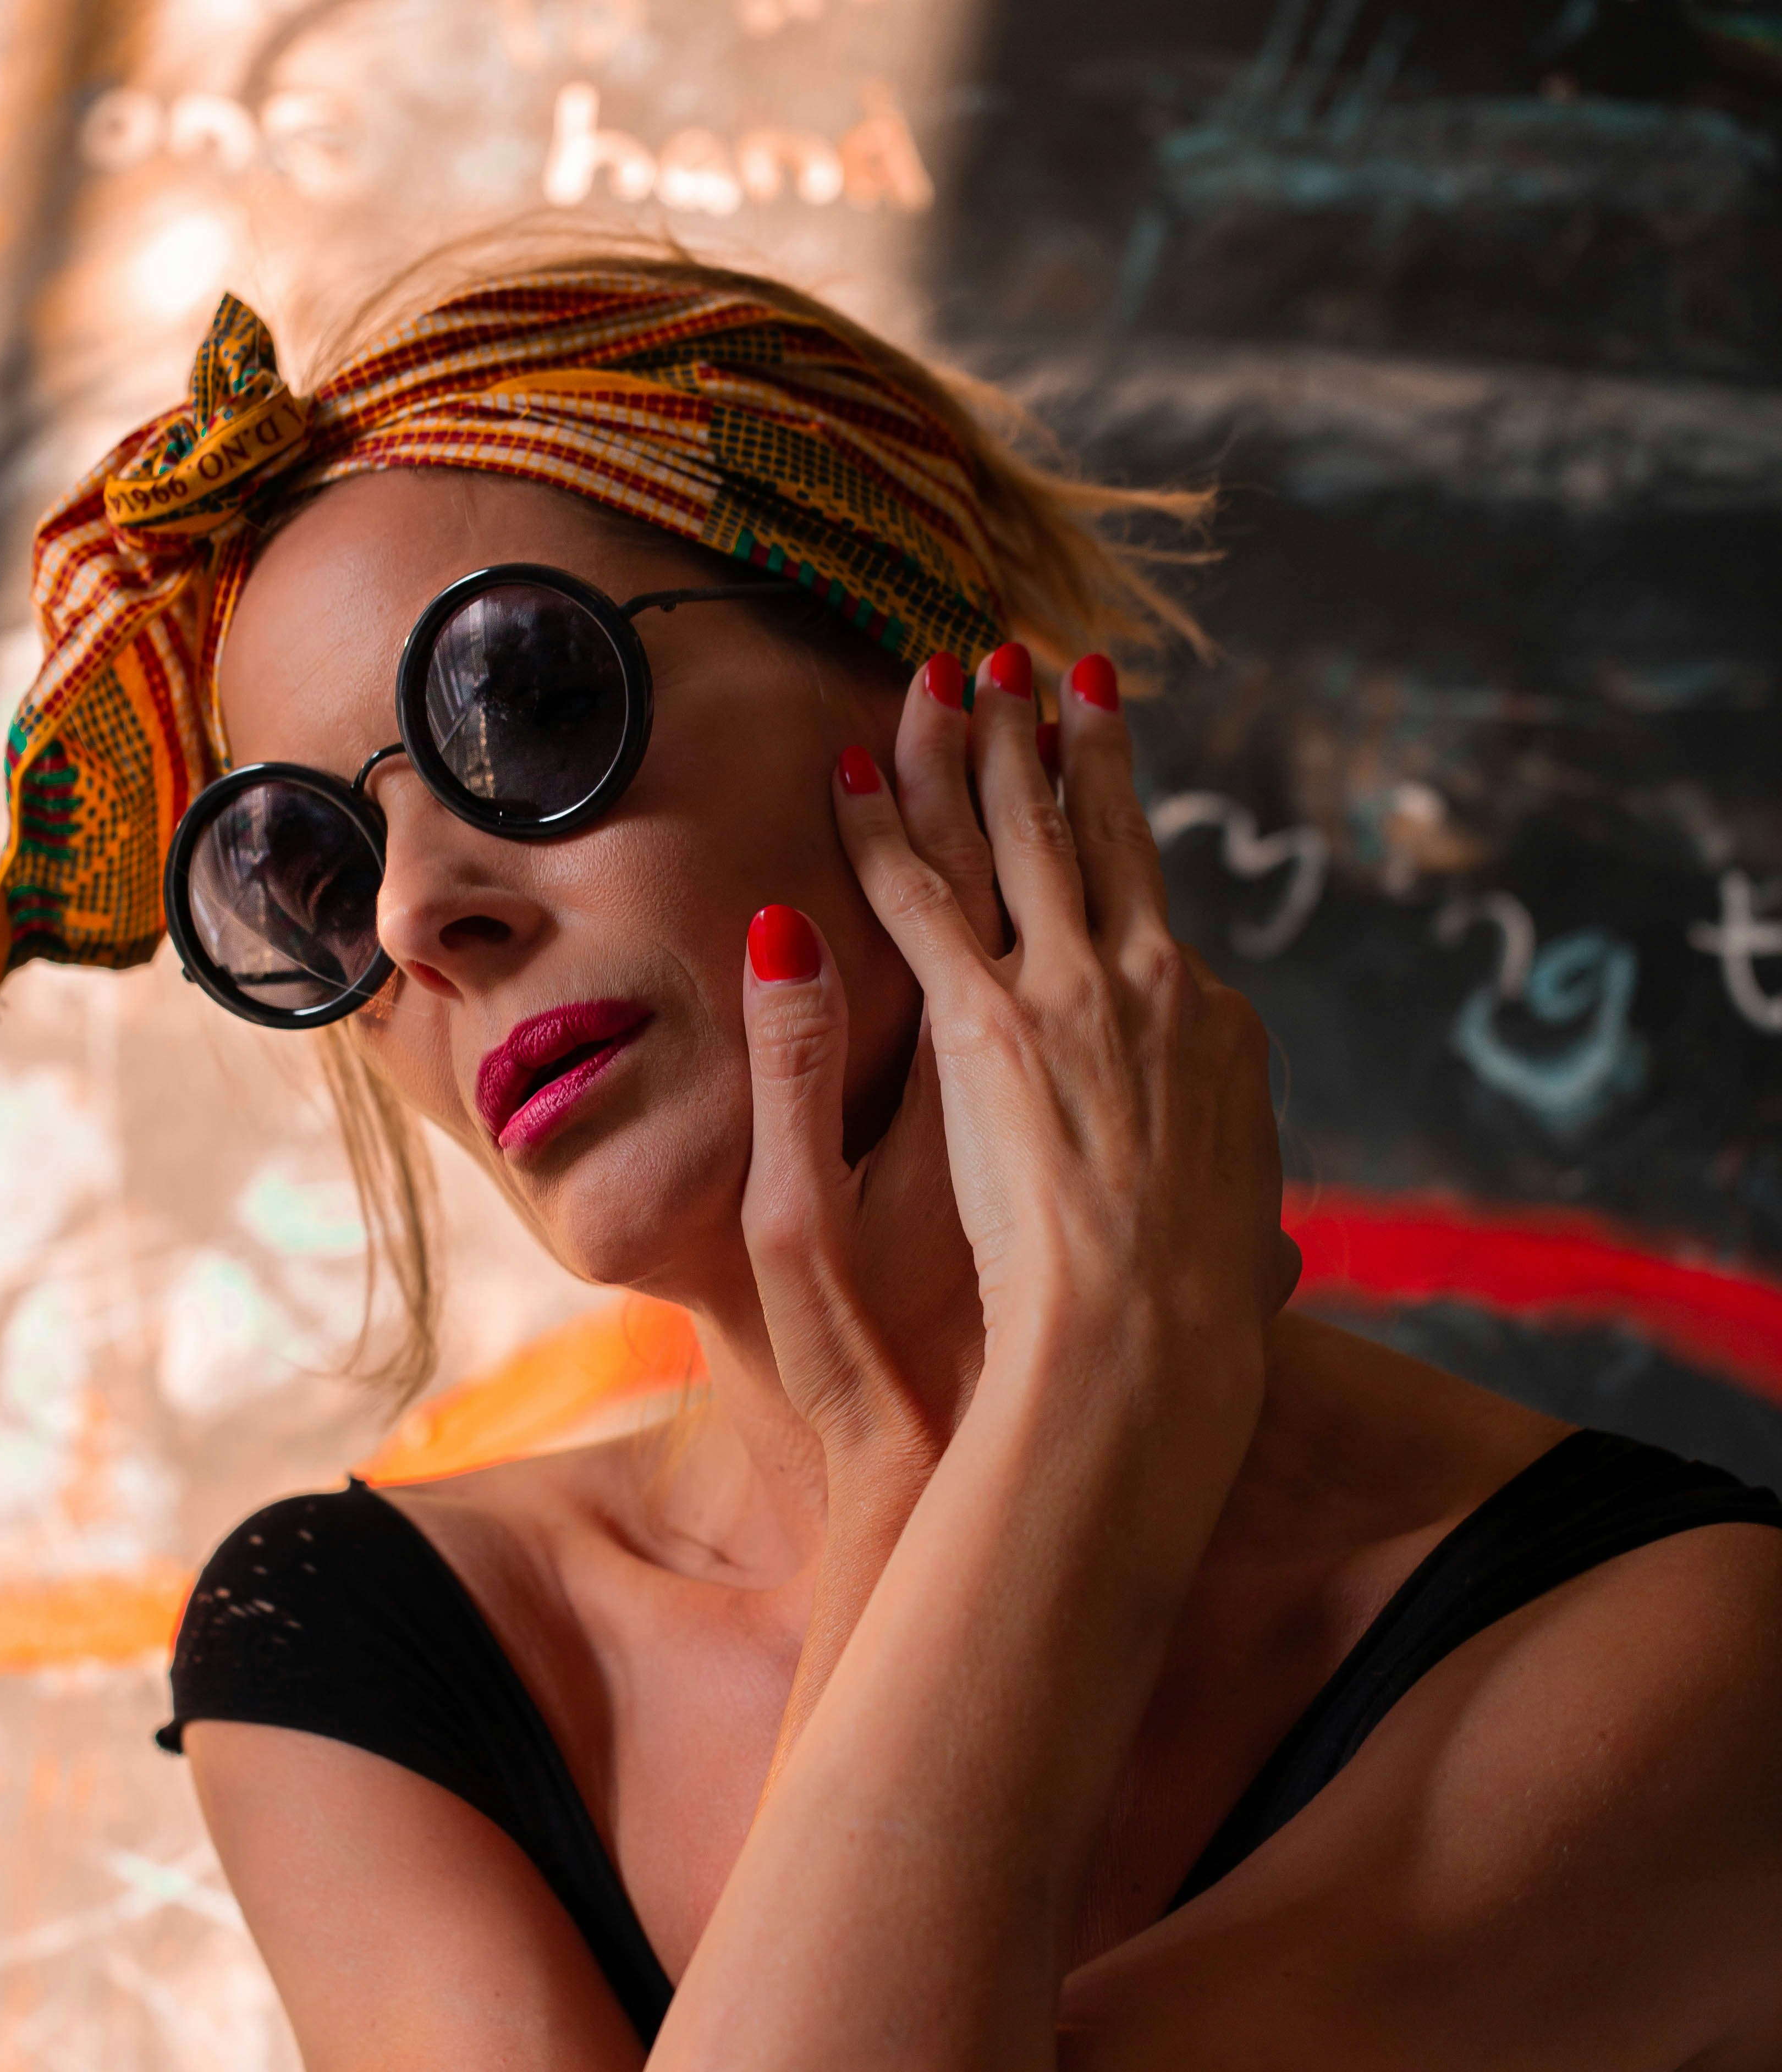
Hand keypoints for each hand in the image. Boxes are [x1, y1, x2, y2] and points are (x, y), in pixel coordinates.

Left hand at [743, 642, 1296, 1469]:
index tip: (1107, 790)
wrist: (1153, 1352)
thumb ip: (1240, 1221)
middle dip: (1067, 742)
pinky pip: (917, 900)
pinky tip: (848, 769)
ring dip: (983, 745)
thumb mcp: (1245, 1256)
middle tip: (1046, 667)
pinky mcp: (989, 1021)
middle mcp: (1155, 987)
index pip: (1157, 924)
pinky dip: (879, 828)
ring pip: (1014, 837)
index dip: (1124, 846)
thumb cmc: (1197, 1333)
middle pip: (1099, 839)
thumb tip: (1275, 1248)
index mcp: (1215, 1036)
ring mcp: (1074, 994)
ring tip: (960, 671)